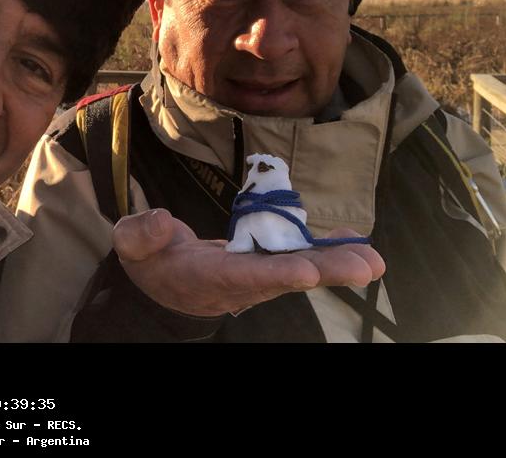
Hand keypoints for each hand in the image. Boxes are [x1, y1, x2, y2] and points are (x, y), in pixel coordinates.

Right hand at [112, 208, 385, 316]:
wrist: (161, 283)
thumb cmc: (147, 262)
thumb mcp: (132, 246)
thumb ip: (141, 235)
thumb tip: (163, 221)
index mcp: (205, 278)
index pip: (242, 277)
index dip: (274, 273)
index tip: (306, 270)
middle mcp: (237, 282)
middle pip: (283, 277)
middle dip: (324, 272)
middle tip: (366, 268)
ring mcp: (253, 275)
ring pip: (297, 268)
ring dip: (336, 262)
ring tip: (373, 258)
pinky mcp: (262, 263)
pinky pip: (297, 256)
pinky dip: (325, 249)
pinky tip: (356, 241)